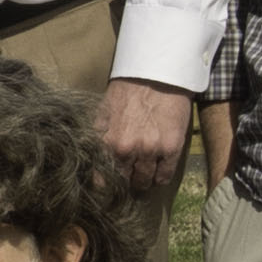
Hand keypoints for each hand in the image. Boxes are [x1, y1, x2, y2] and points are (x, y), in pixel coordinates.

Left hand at [96, 80, 196, 196]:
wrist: (156, 74)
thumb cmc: (127, 91)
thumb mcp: (102, 114)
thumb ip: (98, 140)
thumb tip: (90, 163)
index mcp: (106, 142)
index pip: (100, 180)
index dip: (104, 186)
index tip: (107, 187)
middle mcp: (126, 150)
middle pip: (124, 182)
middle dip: (125, 181)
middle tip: (128, 176)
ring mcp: (150, 150)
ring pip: (145, 181)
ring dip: (144, 180)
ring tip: (143, 173)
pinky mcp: (171, 148)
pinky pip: (165, 176)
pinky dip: (160, 178)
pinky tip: (158, 171)